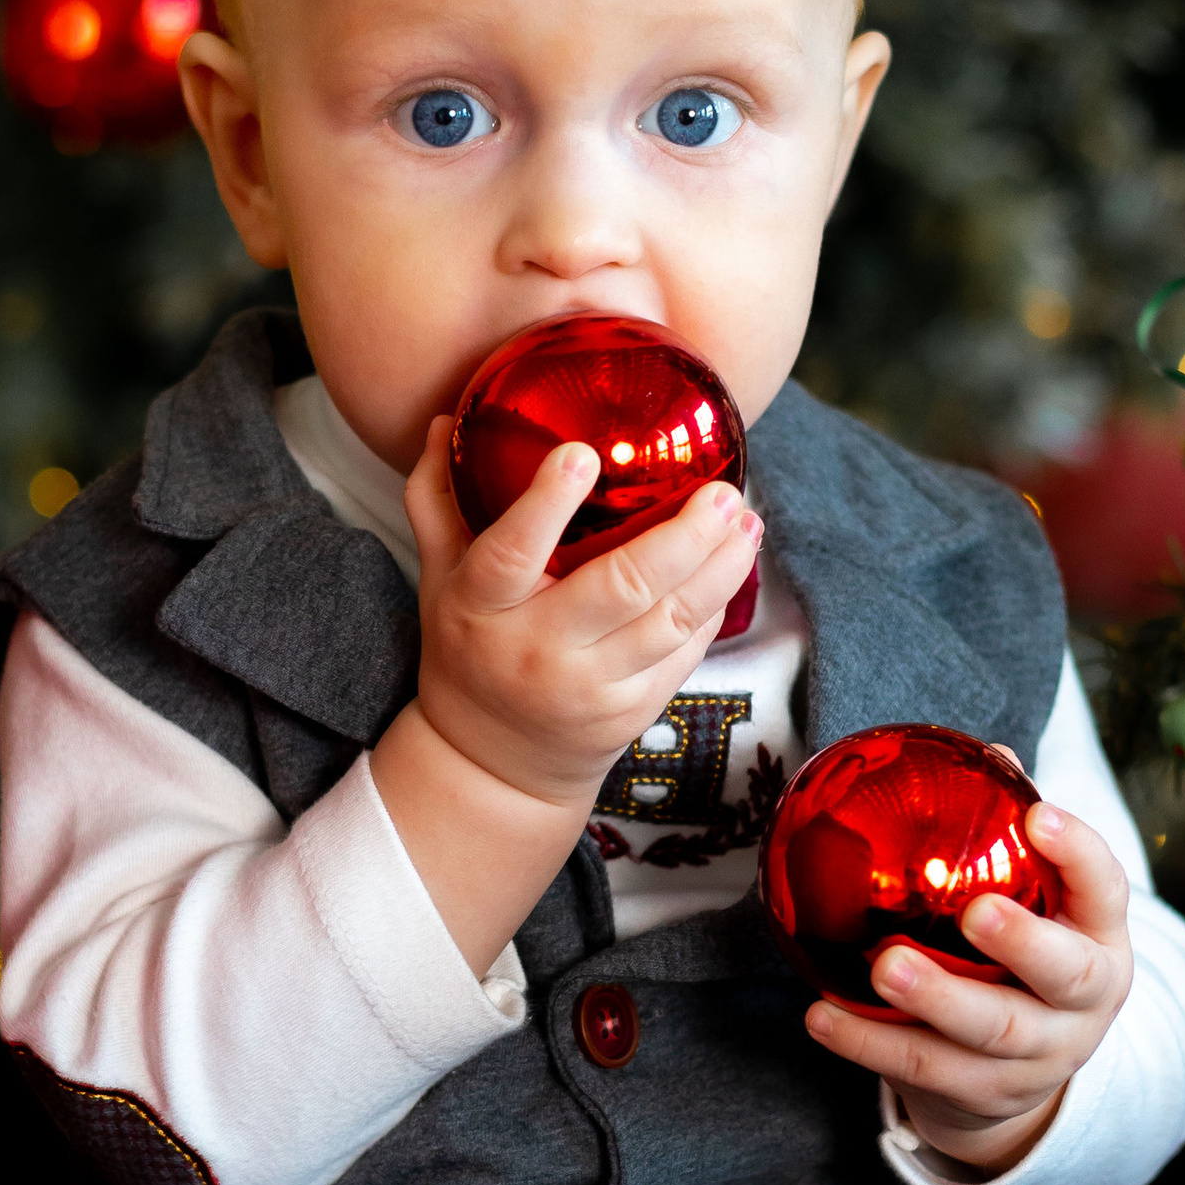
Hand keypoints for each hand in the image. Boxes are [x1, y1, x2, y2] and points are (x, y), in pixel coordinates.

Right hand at [367, 420, 760, 975]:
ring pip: (670, 621)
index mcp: (480, 608)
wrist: (491, 764)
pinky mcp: (629, 714)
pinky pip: (683, 654)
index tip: (583, 454)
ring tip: (746, 520)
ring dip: (719, 569)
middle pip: (622, 586)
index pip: (510, 553)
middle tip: (723, 491)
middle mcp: (535, 650)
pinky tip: (732, 567)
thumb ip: (438, 501)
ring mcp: (588, 688)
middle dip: (683, 536)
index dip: (546, 504)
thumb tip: (446, 419)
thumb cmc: (468, 650)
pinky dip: (713, 609)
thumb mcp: (439, 579)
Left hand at [801, 798, 1132, 1179]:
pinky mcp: (986, 1093)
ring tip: (883, 967)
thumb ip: (1006, 837)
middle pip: (1063, 974)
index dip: (1079, 854)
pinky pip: (926, 1070)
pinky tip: (821, 1017)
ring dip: (936, 999)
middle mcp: (1084, 1001)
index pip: (1106, 889)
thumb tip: (985, 753)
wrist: (1023, 1075)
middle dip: (1021, 942)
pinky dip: (869, 1045)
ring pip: (992, 1032)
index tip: (1039, 817)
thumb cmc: (1018, 958)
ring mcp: (1040, 1055)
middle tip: (973, 912)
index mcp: (1100, 938)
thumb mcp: (1033, 903)